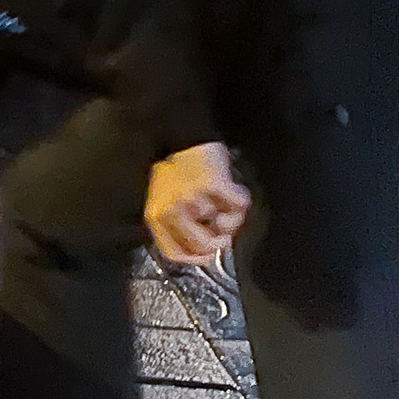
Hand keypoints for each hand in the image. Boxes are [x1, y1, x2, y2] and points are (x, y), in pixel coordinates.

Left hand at [145, 143, 251, 268]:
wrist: (181, 138)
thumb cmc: (175, 171)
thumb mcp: (164, 202)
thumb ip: (176, 226)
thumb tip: (202, 249)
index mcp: (157, 217)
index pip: (174, 253)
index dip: (195, 259)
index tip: (208, 256)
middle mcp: (173, 211)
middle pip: (203, 246)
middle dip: (219, 242)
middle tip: (225, 231)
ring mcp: (194, 200)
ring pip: (225, 226)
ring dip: (231, 217)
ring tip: (224, 200)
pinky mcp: (214, 187)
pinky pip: (238, 206)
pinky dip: (241, 199)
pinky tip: (232, 189)